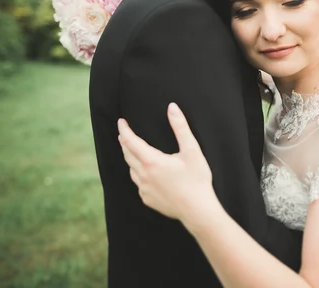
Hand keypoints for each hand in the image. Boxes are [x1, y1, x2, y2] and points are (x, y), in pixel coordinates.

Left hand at [118, 103, 217, 223]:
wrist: (197, 211)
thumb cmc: (197, 180)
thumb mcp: (192, 150)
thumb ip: (180, 127)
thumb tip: (172, 108)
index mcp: (151, 161)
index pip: (130, 141)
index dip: (124, 130)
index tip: (121, 122)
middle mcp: (143, 175)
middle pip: (127, 155)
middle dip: (125, 142)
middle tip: (124, 134)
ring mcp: (144, 189)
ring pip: (131, 170)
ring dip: (130, 158)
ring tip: (133, 152)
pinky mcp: (148, 200)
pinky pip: (138, 184)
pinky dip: (138, 175)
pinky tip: (145, 174)